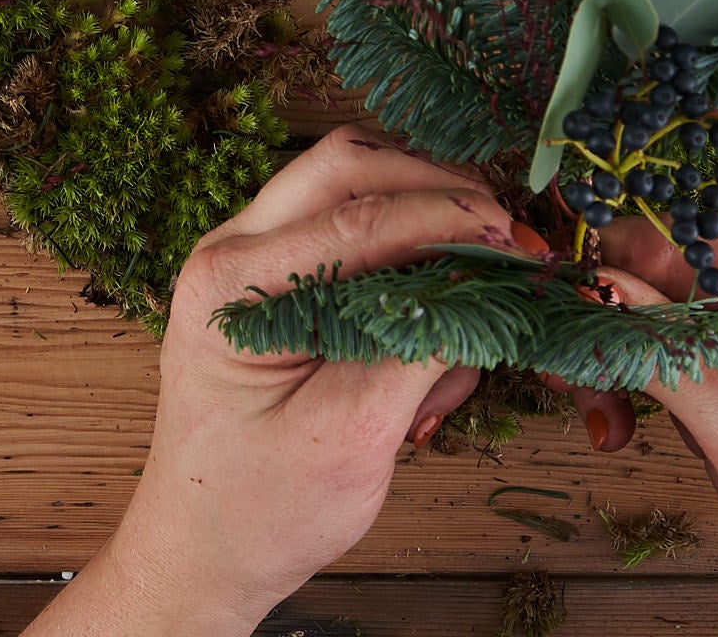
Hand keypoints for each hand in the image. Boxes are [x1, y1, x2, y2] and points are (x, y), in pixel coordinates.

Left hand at [24, 125, 518, 636]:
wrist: (205, 552)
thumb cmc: (264, 509)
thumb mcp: (352, 436)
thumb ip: (416, 347)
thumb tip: (484, 283)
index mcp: (230, 286)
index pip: (356, 218)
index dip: (445, 218)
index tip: (512, 237)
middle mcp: (232, 248)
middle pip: (348, 165)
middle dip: (435, 188)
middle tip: (503, 230)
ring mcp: (254, 254)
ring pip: (354, 184)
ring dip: (423, 218)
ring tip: (467, 293)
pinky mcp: (281, 274)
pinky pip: (355, 229)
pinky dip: (406, 259)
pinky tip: (426, 333)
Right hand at [601, 220, 717, 636]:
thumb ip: (674, 356)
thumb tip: (596, 289)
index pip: (692, 236)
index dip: (620, 261)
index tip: (562, 301)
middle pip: (665, 274)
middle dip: (612, 324)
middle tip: (571, 376)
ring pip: (654, 322)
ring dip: (615, 365)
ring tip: (601, 420)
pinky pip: (666, 366)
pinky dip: (632, 393)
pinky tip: (617, 431)